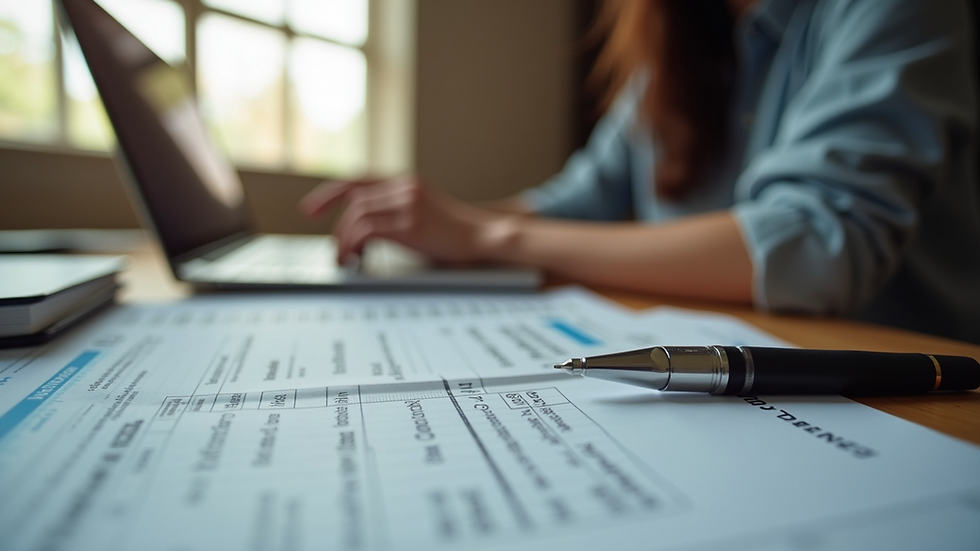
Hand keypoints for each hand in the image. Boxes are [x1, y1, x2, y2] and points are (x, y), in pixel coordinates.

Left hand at [301, 176, 501, 263]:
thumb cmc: (454, 234)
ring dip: (343, 239)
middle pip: (354, 199)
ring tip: (345, 258)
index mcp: (408, 183)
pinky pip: (368, 230)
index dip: (330, 193)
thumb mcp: (424, 214)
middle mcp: (406, 188)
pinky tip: (356, 257)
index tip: (311, 209)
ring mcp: (409, 204)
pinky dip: (353, 244)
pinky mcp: (411, 224)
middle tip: (336, 250)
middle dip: (336, 226)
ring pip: (357, 214)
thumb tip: (362, 231)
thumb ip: (396, 214)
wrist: (483, 238)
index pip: (359, 181)